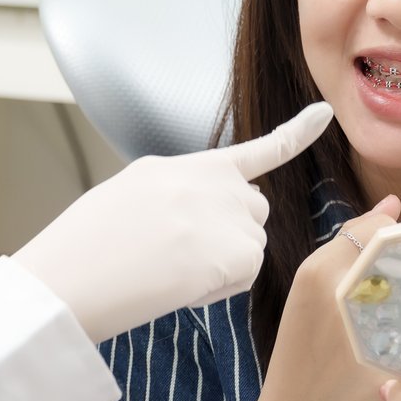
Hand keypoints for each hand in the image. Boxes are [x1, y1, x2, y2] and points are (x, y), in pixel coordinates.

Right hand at [14, 102, 333, 343]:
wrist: (74, 275)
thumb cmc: (86, 248)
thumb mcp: (128, 196)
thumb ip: (176, 197)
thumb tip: (199, 222)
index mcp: (183, 168)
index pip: (255, 151)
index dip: (297, 133)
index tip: (326, 114)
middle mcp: (214, 184)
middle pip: (252, 210)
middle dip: (231, 233)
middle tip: (176, 254)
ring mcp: (229, 215)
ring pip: (250, 244)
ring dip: (225, 260)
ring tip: (170, 269)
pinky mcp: (238, 252)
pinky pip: (244, 275)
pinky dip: (220, 287)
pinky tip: (179, 283)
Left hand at [253, 194, 400, 400]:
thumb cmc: (342, 398)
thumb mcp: (393, 358)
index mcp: (328, 274)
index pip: (380, 229)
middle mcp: (311, 271)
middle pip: (367, 237)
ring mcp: (304, 287)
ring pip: (356, 257)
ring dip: (387, 262)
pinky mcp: (303, 304)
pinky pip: (344, 277)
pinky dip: (370, 280)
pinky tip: (399, 299)